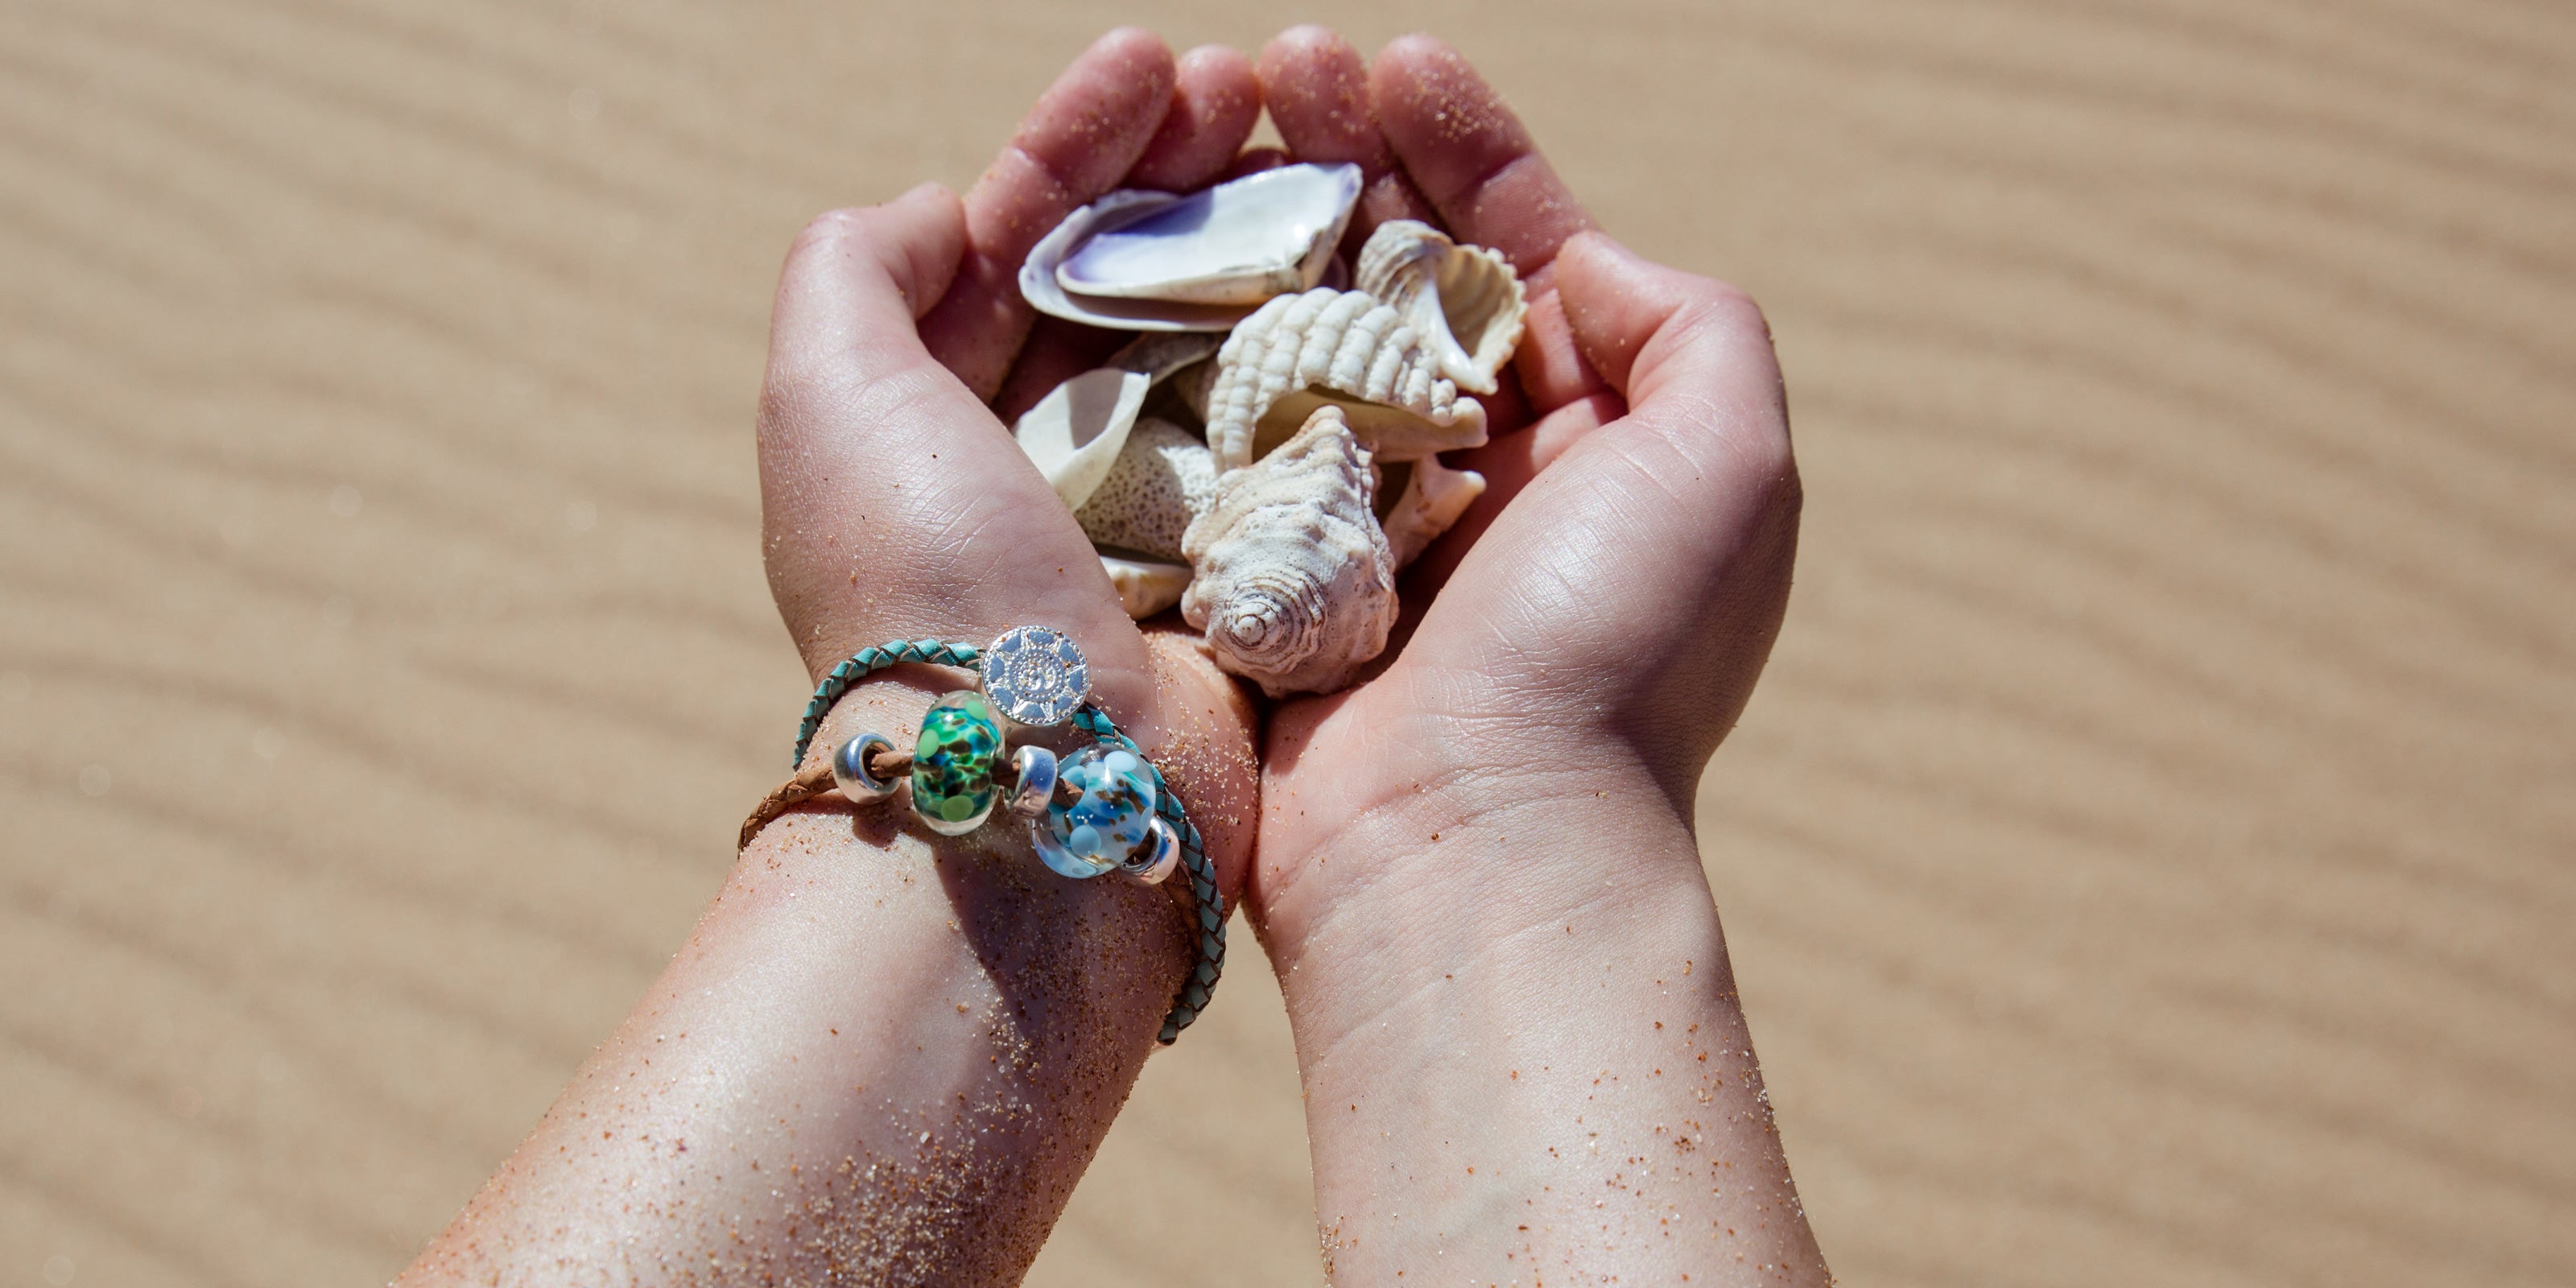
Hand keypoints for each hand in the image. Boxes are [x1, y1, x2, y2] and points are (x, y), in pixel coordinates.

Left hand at [398, 30, 1262, 1284]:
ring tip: (1326, 141)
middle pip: (1133, 272)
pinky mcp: (1256, 566)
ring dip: (1272, 230)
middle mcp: (1051, 457)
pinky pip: (1304, 427)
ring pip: (1228, 334)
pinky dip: (1337, 344)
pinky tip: (1376, 269)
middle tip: (1261, 85)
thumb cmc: (924, 578)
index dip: (1083, 139)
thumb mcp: (827, 392)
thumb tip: (941, 208)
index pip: (1017, 235)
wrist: (1043, 782)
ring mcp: (1162, 512)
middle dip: (1192, 166)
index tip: (1153, 61)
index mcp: (943, 410)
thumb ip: (855, 268)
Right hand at [1246, 29, 1826, 1282]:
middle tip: (1272, 70)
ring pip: (1301, 331)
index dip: (1463, 146)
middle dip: (1342, 154)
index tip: (1395, 61)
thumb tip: (1578, 255)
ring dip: (1256, 222)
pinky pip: (1221, 433)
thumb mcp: (1730, 459)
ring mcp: (1362, 518)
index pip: (1523, 247)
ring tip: (1202, 126)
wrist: (1470, 848)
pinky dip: (1190, 345)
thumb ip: (1689, 322)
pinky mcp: (1265, 571)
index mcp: (1593, 435)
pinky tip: (1154, 260)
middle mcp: (1480, 467)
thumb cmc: (1611, 651)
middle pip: (1400, 269)